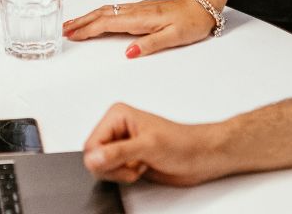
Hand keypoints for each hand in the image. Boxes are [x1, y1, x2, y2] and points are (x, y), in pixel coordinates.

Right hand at [62, 0, 215, 57]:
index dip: (88, 29)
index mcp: (141, 18)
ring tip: (73, 24)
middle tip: (64, 29)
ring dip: (87, 17)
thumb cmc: (191, 23)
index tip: (73, 35)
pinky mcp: (139, 9)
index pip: (107, 23)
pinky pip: (113, 10)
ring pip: (106, 11)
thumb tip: (129, 52)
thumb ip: (150, 44)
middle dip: (81, 21)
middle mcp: (135, 11)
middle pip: (101, 14)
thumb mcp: (174, 37)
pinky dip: (99, 14)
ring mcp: (136, 8)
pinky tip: (95, 18)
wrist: (202, 7)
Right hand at [82, 102, 227, 186]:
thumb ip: (117, 153)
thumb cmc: (183, 143)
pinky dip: (125, 176)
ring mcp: (122, 145)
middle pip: (94, 157)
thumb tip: (92, 158)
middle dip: (113, 167)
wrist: (201, 156)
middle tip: (134, 164)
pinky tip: (141, 169)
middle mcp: (117, 129)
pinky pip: (113, 173)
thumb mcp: (148, 146)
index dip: (104, 159)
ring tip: (140, 165)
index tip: (124, 161)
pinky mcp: (128, 159)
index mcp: (117, 116)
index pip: (91, 144)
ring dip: (120, 173)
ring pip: (102, 167)